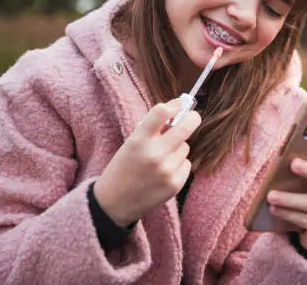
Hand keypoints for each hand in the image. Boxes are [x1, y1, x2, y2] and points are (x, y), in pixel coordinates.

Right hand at [94, 98, 200, 225]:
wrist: (114, 203)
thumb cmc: (123, 168)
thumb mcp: (130, 145)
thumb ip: (151, 131)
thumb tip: (177, 115)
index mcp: (138, 141)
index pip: (161, 113)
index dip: (174, 105)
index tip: (179, 104)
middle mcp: (154, 154)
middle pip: (186, 127)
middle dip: (192, 118)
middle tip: (193, 117)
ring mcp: (166, 170)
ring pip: (185, 147)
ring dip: (178, 148)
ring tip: (161, 159)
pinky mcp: (175, 184)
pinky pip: (186, 164)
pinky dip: (178, 165)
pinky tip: (164, 174)